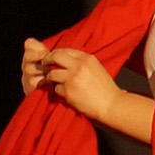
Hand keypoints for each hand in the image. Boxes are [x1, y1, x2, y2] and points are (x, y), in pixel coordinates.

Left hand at [21, 42, 148, 140]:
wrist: (111, 104)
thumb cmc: (106, 90)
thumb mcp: (96, 68)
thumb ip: (82, 63)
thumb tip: (66, 61)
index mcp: (87, 58)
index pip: (65, 50)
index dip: (56, 53)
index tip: (51, 57)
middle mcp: (79, 65)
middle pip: (55, 56)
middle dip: (47, 59)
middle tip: (43, 64)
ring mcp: (72, 78)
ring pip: (52, 73)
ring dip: (50, 78)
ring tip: (51, 82)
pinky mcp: (68, 91)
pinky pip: (56, 88)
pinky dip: (58, 91)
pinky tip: (65, 94)